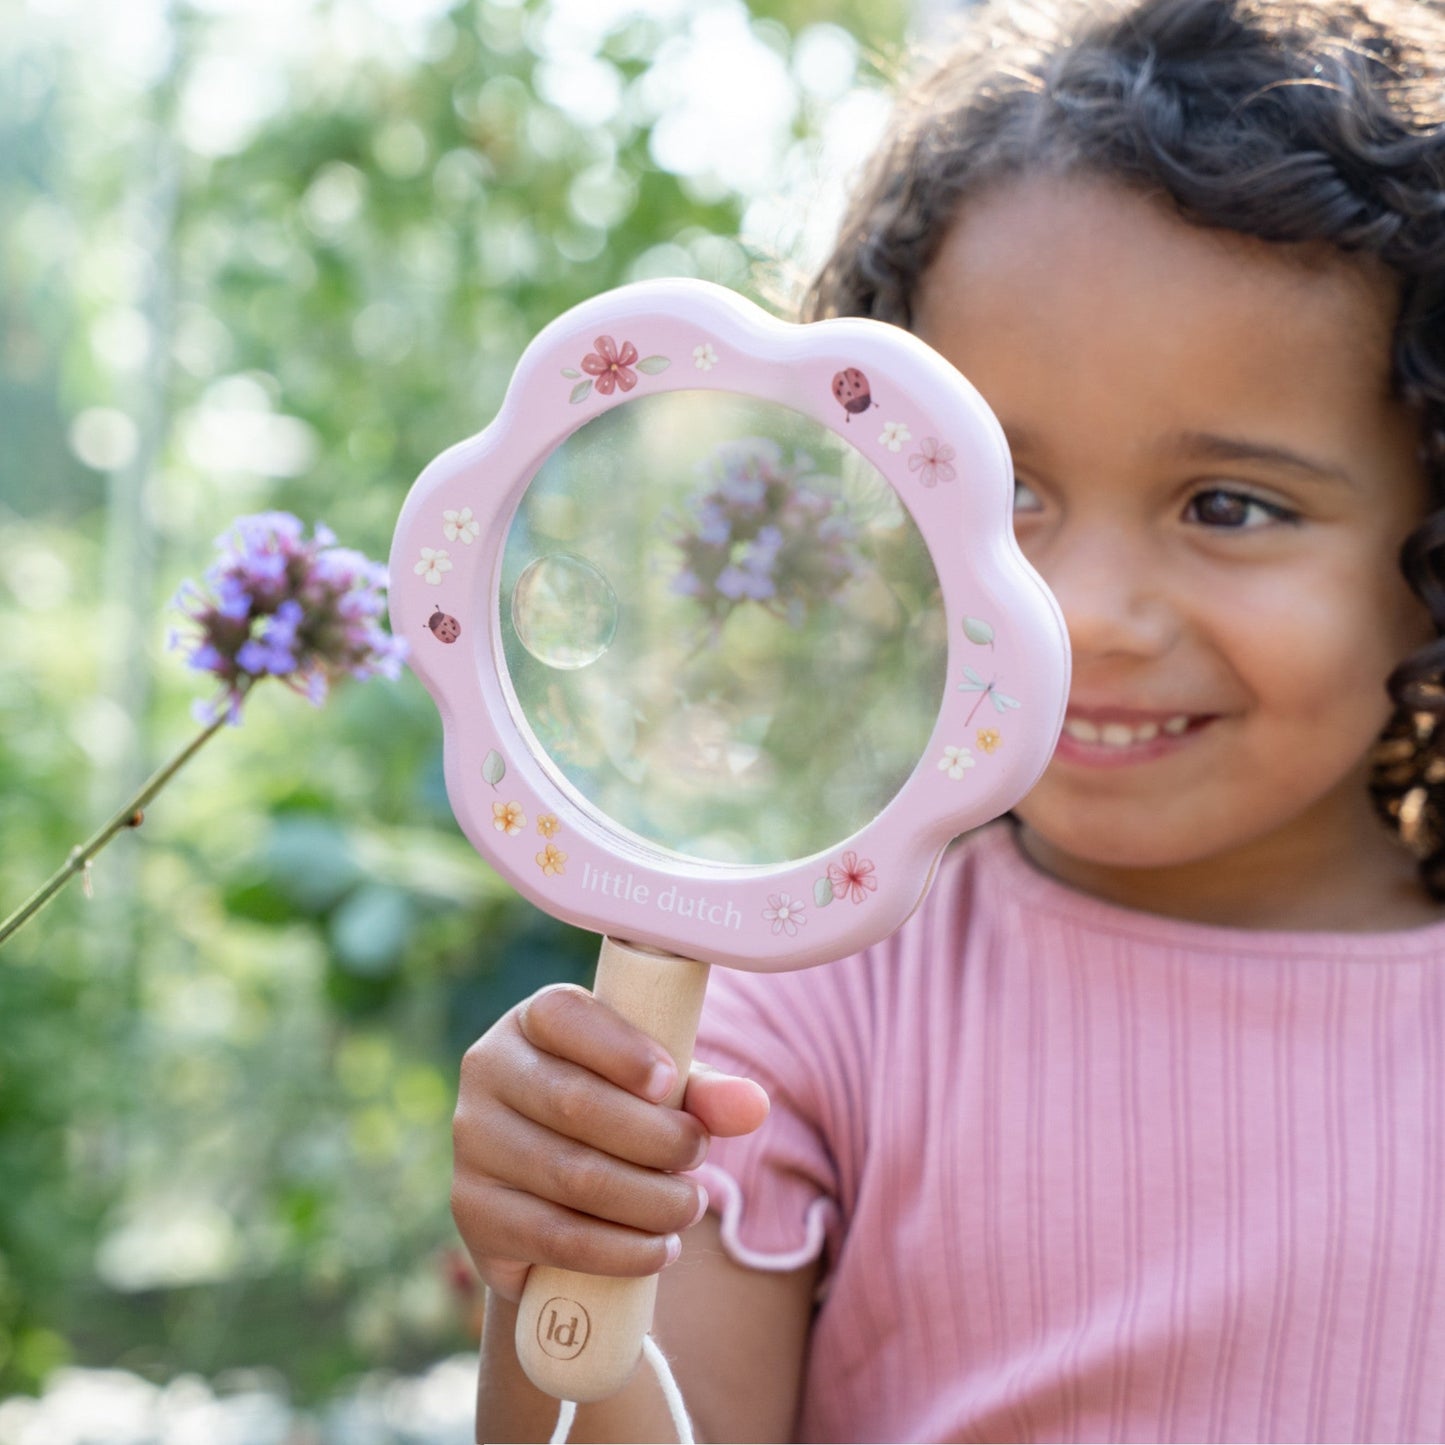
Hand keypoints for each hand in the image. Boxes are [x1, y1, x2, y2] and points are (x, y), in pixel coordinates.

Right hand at [452, 982, 769, 1301]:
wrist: (548, 1199)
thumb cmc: (615, 1117)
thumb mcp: (658, 1093)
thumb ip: (704, 1092)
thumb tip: (754, 1106)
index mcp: (532, 1021)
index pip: (565, 1016)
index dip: (619, 1049)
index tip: (670, 1083)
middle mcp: (488, 1071)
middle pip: (575, 1103)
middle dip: (654, 1136)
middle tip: (698, 1155)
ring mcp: (473, 1142)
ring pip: (571, 1175)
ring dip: (648, 1198)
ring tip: (690, 1206)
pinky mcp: (473, 1210)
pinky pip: (555, 1236)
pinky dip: (620, 1249)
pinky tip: (661, 1248)